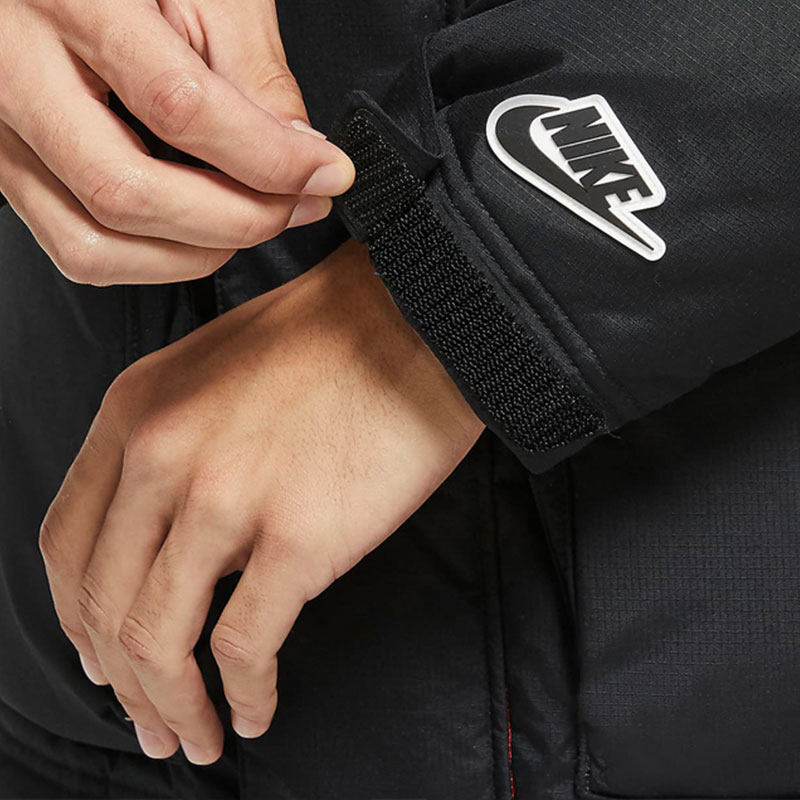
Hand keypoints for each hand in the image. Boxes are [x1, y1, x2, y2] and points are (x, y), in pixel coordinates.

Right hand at [0, 0, 353, 284]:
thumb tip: (299, 155)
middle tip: (293, 206)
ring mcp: (1, 129)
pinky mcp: (8, 166)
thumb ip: (252, 71)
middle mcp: (12, 69)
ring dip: (193, 254)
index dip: (268, 157)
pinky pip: (77, 248)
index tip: (325, 171)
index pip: (178, 105)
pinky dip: (153, 260)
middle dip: (233, 220)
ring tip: (251, 221)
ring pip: (94, 244)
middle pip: (126, 193)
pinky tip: (198, 230)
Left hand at [39, 240, 484, 763]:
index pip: (66, 546)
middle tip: (153, 724)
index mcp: (134, 412)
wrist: (417, 316)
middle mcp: (162, 456)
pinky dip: (244, 695)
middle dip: (123, 684)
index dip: (77, 621)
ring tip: (196, 737)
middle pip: (104, 605)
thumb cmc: (330, 339)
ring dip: (174, 707)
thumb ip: (173, 451)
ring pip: (159, 640)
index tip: (101, 662)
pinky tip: (256, 712)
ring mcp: (226, 498)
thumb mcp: (212, 369)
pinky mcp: (298, 537)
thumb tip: (176, 546)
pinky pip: (244, 647)